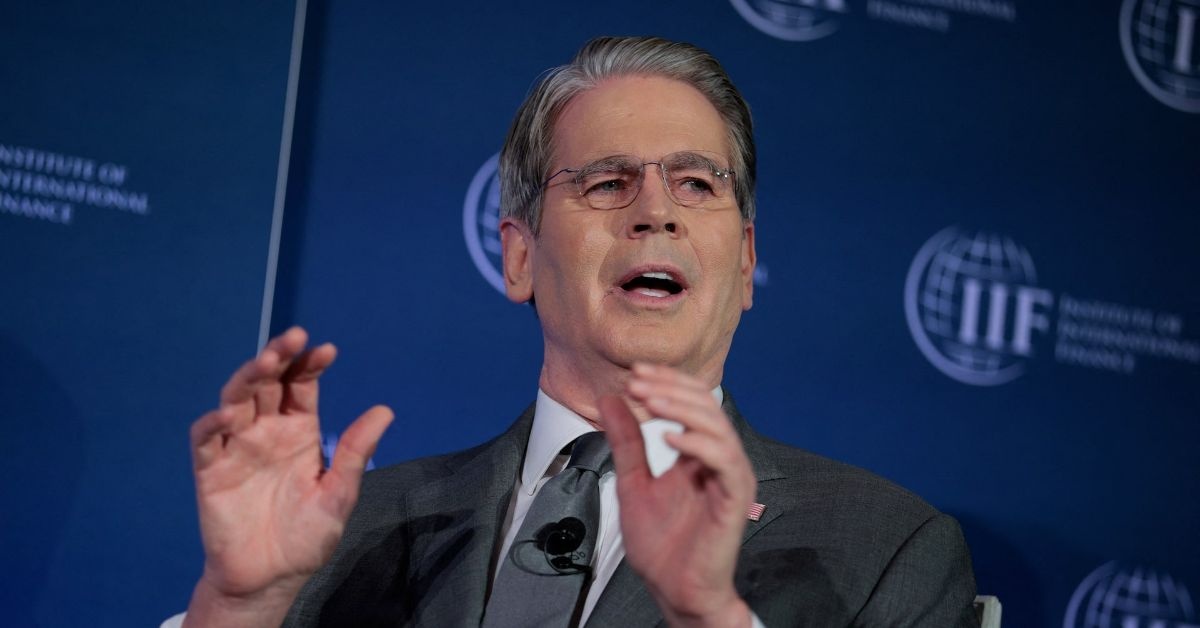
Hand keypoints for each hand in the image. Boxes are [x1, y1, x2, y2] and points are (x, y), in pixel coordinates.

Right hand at [184, 327, 392, 626]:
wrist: (270, 577)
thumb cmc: (306, 536)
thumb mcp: (338, 494)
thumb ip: (355, 453)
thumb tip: (385, 411)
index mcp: (299, 431)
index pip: (301, 386)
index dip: (310, 365)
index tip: (326, 349)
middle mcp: (266, 430)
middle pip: (267, 383)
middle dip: (277, 357)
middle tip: (292, 339)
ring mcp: (237, 447)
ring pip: (235, 399)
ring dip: (247, 378)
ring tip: (265, 363)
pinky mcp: (210, 469)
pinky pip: (206, 438)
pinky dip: (213, 422)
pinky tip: (229, 414)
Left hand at [599, 363, 754, 627]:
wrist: (674, 589)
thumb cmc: (662, 544)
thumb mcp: (632, 481)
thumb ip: (625, 441)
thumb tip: (609, 399)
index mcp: (698, 452)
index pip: (690, 402)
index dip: (666, 382)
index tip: (634, 372)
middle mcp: (718, 459)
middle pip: (705, 406)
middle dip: (670, 389)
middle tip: (637, 381)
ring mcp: (729, 477)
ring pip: (717, 427)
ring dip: (682, 409)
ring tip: (651, 402)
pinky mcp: (734, 499)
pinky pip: (724, 461)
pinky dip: (699, 444)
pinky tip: (671, 439)